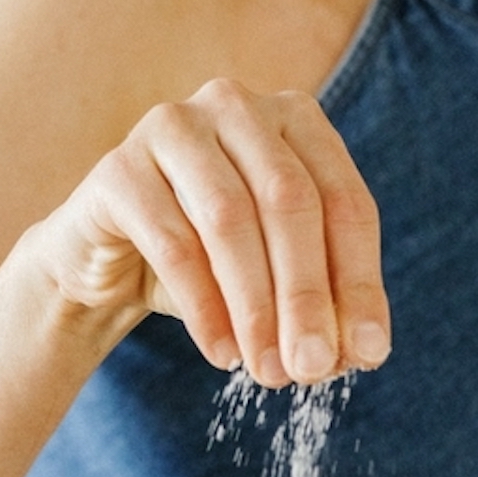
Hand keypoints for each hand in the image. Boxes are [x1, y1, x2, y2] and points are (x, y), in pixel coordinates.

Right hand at [27, 79, 387, 385]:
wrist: (110, 263)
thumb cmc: (210, 262)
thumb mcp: (277, 277)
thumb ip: (323, 301)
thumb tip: (364, 349)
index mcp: (295, 119)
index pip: (345, 201)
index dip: (360, 281)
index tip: (368, 352)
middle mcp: (236, 106)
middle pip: (290, 201)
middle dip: (307, 295)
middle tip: (313, 369)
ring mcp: (173, 127)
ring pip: (229, 219)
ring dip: (255, 306)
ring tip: (269, 370)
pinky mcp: (119, 169)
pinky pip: (171, 242)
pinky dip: (203, 308)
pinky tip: (222, 353)